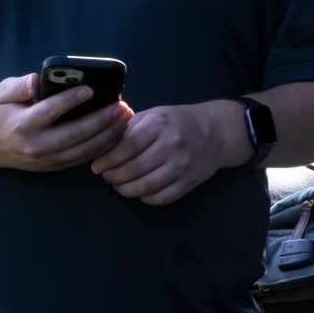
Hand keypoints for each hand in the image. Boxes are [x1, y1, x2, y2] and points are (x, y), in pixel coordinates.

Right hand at [0, 73, 135, 172]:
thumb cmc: (0, 112)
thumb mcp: (2, 92)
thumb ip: (20, 85)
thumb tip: (38, 80)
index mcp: (21, 124)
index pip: (49, 111)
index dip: (71, 100)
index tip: (89, 89)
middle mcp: (35, 145)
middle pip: (74, 134)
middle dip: (101, 120)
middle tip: (121, 106)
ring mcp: (46, 160)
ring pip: (83, 149)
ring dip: (108, 134)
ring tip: (124, 118)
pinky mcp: (54, 167)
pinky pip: (83, 158)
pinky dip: (102, 146)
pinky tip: (116, 132)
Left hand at [89, 101, 249, 205]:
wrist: (217, 132)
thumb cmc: (177, 122)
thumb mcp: (153, 115)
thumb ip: (129, 128)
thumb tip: (99, 145)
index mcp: (160, 124)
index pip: (126, 146)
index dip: (107, 159)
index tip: (96, 166)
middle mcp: (172, 144)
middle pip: (134, 168)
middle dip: (113, 176)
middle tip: (106, 176)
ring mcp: (183, 165)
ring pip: (146, 186)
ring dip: (125, 189)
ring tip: (118, 185)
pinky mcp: (190, 182)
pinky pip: (161, 198)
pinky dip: (145, 198)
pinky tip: (138, 191)